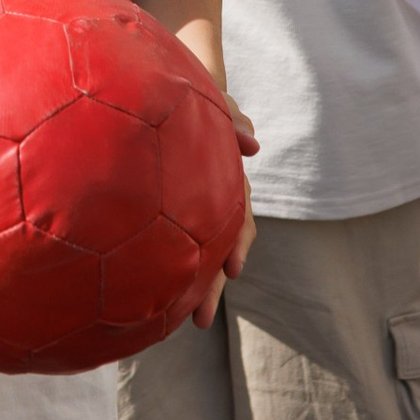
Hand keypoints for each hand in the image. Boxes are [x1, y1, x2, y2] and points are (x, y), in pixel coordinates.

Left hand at [192, 93, 260, 323]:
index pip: (240, 218)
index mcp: (229, 180)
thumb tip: (253, 144)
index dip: (238, 244)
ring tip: (188, 321)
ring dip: (200, 288)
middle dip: (213, 286)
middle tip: (200, 321)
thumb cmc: (201, 100)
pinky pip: (186, 245)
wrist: (178, 98)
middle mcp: (219, 200)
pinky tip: (166, 298)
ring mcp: (202, 208)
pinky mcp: (180, 213)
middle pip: (222, 249)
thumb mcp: (219, 103)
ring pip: (205, 254)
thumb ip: (234, 119)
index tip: (234, 271)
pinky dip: (183, 269)